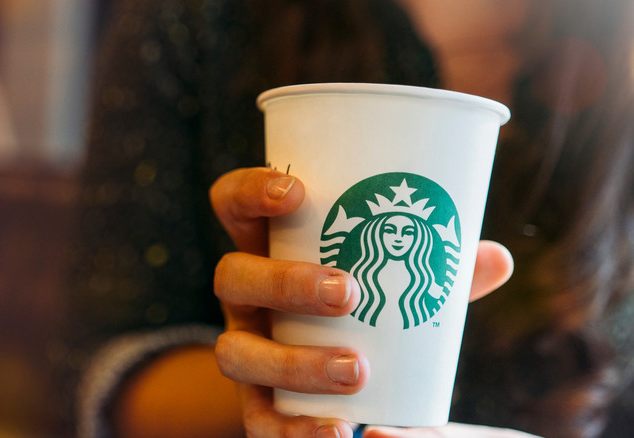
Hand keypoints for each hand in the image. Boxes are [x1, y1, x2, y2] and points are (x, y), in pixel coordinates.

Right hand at [210, 168, 513, 437]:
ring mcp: (244, 348)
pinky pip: (255, 419)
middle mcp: (246, 297)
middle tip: (349, 292)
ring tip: (357, 370)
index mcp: (266, 247)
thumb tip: (496, 257)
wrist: (330, 374)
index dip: (251, 192)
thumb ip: (433, 268)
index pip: (233, 204)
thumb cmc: (361, 304)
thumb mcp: (390, 278)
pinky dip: (292, 429)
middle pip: (232, 276)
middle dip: (284, 282)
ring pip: (234, 351)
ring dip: (292, 360)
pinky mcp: (254, 403)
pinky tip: (339, 431)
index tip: (298, 193)